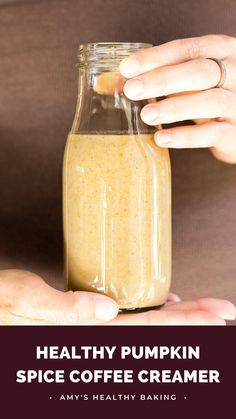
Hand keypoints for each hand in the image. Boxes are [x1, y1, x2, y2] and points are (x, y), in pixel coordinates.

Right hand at [0, 270, 234, 324]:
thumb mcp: (22, 303)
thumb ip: (63, 310)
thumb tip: (108, 311)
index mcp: (85, 334)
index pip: (147, 332)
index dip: (186, 324)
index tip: (217, 315)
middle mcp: (94, 336)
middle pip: (155, 332)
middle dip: (193, 321)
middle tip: (223, 310)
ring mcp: (91, 329)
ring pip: (145, 327)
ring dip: (176, 319)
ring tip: (203, 310)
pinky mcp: (85, 318)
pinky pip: (127, 320)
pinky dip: (151, 313)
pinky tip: (161, 305)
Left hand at [119, 35, 235, 163]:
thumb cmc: (208, 97)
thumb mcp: (186, 82)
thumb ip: (154, 79)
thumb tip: (105, 84)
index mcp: (221, 52)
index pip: (187, 49)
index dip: (156, 57)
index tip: (127, 68)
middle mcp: (234, 74)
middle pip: (200, 71)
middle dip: (163, 80)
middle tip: (132, 90)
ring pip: (210, 101)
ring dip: (174, 107)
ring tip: (145, 115)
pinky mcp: (234, 133)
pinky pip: (212, 133)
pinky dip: (185, 136)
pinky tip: (161, 138)